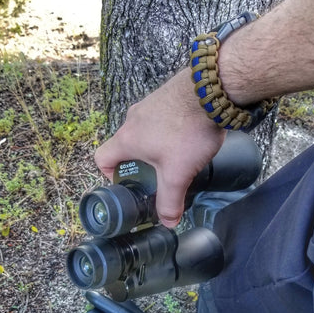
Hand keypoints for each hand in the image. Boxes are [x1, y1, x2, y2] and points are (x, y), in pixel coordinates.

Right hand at [95, 69, 225, 226]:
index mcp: (127, 139)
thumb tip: (168, 222)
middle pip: (125, 146)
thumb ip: (170, 201)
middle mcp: (133, 119)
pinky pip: (160, 118)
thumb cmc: (187, 131)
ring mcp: (150, 104)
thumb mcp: (177, 174)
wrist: (212, 90)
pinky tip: (188, 136)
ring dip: (155, 146)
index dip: (109, 175)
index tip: (128, 183)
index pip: (102, 158)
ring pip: (144, 131)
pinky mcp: (166, 96)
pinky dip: (168, 130)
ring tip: (177, 156)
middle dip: (139, 164)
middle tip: (158, 175)